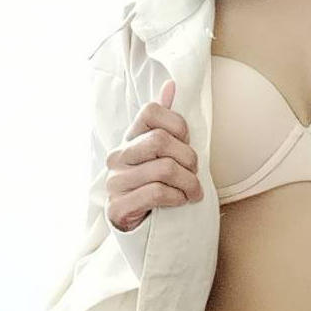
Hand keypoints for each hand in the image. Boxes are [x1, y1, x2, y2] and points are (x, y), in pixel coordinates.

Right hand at [105, 79, 203, 231]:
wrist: (138, 224)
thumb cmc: (155, 183)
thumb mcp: (162, 152)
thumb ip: (166, 121)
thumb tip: (171, 85)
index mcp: (129, 138)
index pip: (151, 111)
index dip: (177, 125)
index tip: (186, 142)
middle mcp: (117, 156)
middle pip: (161, 140)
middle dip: (188, 158)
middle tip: (195, 173)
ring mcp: (114, 181)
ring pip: (164, 169)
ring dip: (188, 183)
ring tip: (193, 191)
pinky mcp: (117, 206)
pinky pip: (156, 193)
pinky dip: (176, 197)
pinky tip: (180, 201)